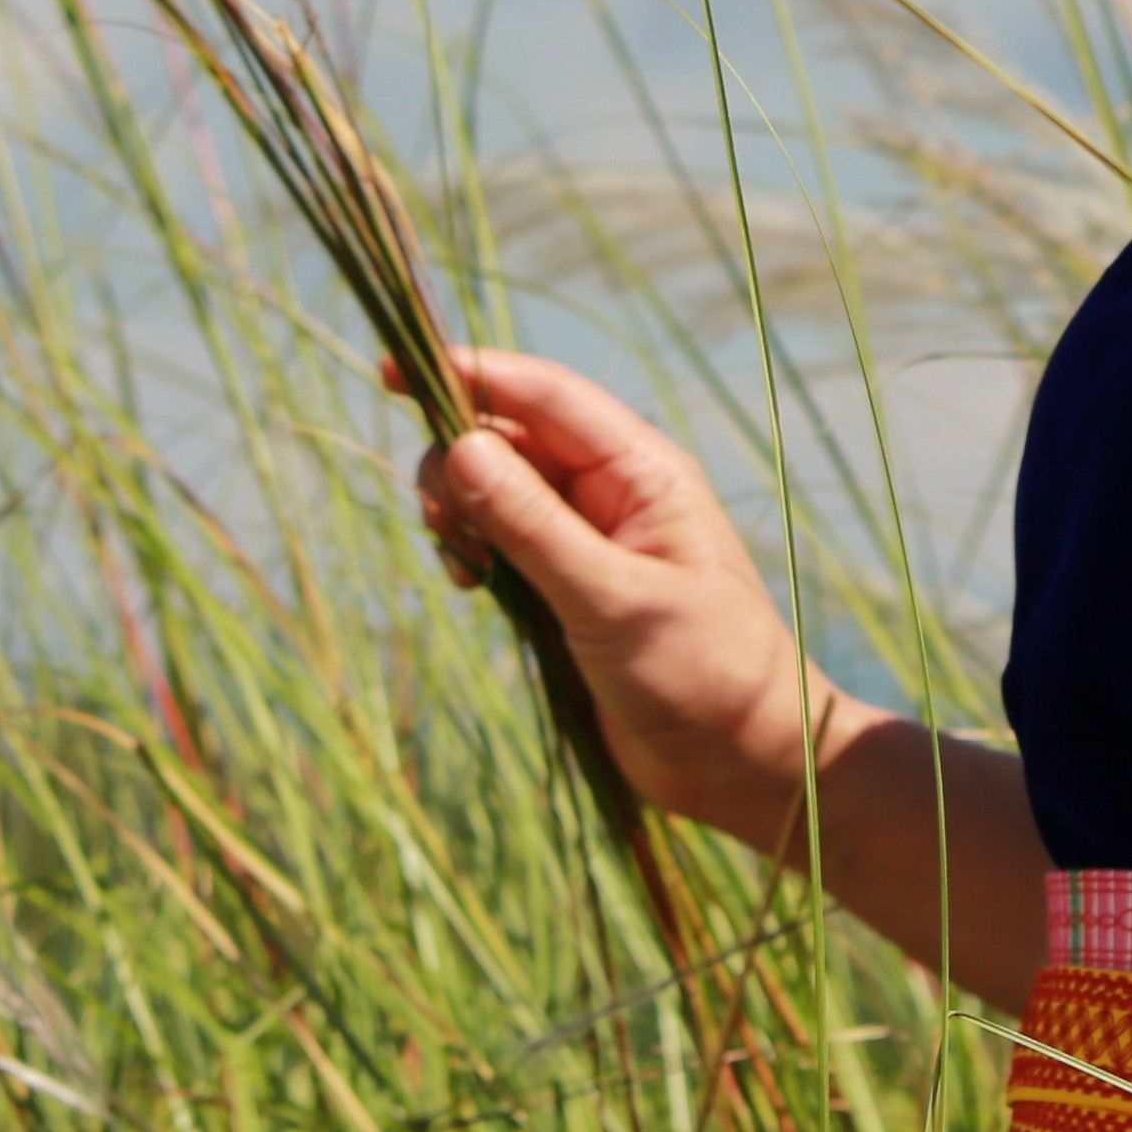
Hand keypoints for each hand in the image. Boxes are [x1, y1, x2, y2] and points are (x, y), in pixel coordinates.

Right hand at [400, 346, 835, 835]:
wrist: (741, 762)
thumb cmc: (704, 673)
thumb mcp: (613, 600)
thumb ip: (534, 527)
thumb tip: (460, 448)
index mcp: (642, 472)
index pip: (545, 395)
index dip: (471, 373)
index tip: (390, 369)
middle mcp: (613, 493)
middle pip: (511, 436)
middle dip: (457, 460)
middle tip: (440, 522)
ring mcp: (588, 540)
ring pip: (498, 488)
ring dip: (461, 510)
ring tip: (463, 566)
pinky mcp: (567, 589)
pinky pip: (502, 541)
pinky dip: (473, 550)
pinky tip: (470, 585)